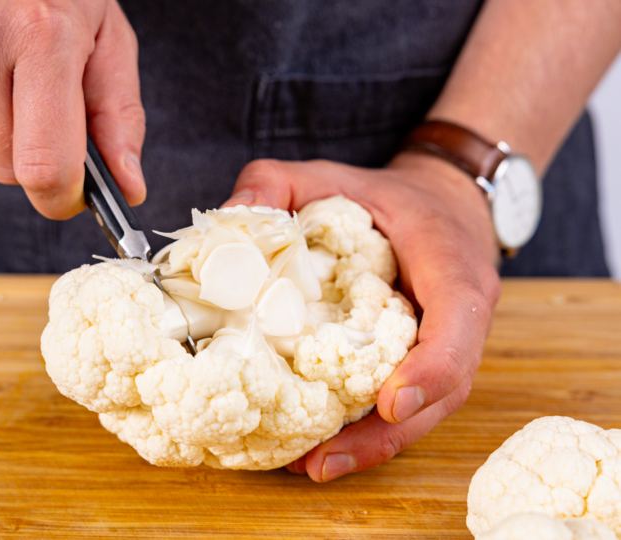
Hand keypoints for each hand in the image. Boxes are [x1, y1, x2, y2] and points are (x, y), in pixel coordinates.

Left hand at [223, 153, 500, 481]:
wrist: (439, 207)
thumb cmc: (385, 197)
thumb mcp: (331, 175)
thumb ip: (278, 183)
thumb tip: (227, 220)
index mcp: (450, 266)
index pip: (458, 321)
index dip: (431, 368)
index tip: (389, 402)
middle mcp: (456, 317)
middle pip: (443, 391)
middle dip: (388, 434)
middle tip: (325, 460)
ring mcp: (444, 347)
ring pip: (424, 411)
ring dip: (374, 446)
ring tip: (313, 466)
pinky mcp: (421, 362)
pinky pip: (405, 406)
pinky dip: (368, 433)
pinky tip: (319, 449)